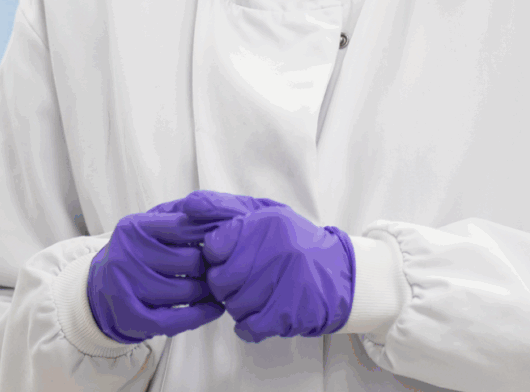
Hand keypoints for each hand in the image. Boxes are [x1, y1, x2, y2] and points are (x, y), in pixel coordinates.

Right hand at [86, 198, 227, 343]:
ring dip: (208, 291)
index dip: (209, 234)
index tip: (224, 239)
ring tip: (216, 287)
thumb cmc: (136, 254)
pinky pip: (176, 319)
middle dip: (209, 265)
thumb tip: (215, 215)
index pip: (184, 226)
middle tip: (220, 267)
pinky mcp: (131, 318)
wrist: (97, 292)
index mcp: (135, 228)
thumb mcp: (149, 227)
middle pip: (190, 261)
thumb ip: (179, 216)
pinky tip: (214, 308)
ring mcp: (127, 288)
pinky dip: (201, 314)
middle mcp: (128, 255)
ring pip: (186, 291)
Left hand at [181, 192, 355, 342]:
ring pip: (231, 305)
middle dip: (226, 283)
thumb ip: (226, 208)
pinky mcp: (285, 313)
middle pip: (219, 279)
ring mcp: (280, 283)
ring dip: (239, 303)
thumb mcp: (266, 213)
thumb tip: (189, 203)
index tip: (230, 256)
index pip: (214, 245)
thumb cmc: (296, 241)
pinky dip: (250, 324)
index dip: (218, 255)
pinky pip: (247, 327)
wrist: (340, 274)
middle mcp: (274, 249)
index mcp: (266, 222)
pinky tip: (262, 311)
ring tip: (258, 292)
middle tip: (244, 277)